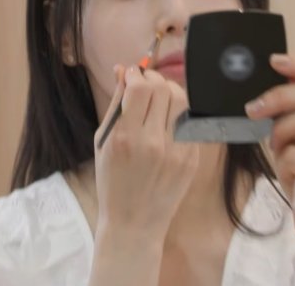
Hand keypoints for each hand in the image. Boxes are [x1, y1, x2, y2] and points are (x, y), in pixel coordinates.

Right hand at [93, 65, 198, 236]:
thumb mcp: (103, 142)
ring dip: (169, 91)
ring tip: (159, 97)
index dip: (136, 74)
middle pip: (163, 89)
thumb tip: (123, 71)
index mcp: (125, 138)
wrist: (133, 222)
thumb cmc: (112, 182)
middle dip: (153, 79)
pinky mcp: (191, 158)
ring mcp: (176, 151)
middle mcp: (152, 143)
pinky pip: (189, 122)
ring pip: (181, 100)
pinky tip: (167, 120)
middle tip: (145, 83)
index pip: (139, 88)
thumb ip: (115, 105)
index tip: (132, 75)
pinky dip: (178, 114)